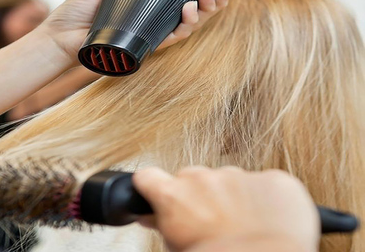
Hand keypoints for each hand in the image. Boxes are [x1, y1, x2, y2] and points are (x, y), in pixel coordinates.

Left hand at [38, 0, 232, 62]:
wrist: (59, 37)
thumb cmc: (74, 15)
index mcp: (146, 5)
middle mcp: (151, 21)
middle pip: (191, 14)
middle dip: (210, 4)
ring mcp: (148, 35)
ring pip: (185, 28)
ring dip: (200, 15)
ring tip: (200, 1)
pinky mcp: (141, 47)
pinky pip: (167, 40)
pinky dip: (180, 29)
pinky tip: (187, 15)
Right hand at [133, 167, 319, 251]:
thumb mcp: (178, 247)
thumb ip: (164, 225)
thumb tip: (152, 217)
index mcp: (174, 197)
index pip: (149, 177)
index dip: (154, 186)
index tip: (160, 194)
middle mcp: (202, 179)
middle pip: (194, 179)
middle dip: (201, 195)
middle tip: (214, 223)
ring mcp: (238, 176)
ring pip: (231, 181)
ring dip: (235, 197)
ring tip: (245, 227)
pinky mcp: (272, 179)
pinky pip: (265, 185)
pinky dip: (267, 200)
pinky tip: (269, 223)